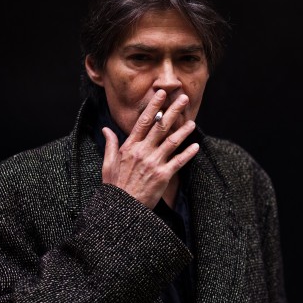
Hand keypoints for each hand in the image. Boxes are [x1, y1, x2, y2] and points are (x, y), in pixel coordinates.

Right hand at [100, 90, 199, 208]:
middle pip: (160, 127)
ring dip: (183, 131)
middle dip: (173, 111)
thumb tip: (106, 129)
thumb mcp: (107, 164)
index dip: (154, 106)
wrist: (122, 209)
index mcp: (129, 147)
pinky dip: (188, 153)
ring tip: (192, 122)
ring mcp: (153, 163)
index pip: (143, 121)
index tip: (161, 94)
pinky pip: (178, 161)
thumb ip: (111, 145)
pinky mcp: (163, 176)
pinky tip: (195, 146)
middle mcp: (142, 152)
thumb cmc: (115, 187)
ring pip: (171, 142)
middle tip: (184, 99)